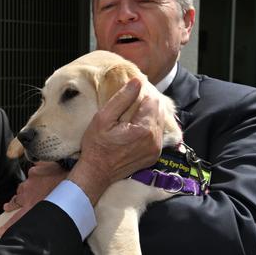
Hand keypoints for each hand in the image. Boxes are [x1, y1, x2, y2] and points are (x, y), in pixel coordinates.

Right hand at [0, 162, 66, 235]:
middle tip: (6, 207)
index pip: (16, 219)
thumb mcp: (53, 207)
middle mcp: (27, 193)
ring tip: (27, 189)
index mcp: (32, 205)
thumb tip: (45, 215)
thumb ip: (44, 209)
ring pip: (23, 187)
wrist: (70, 172)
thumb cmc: (66, 192)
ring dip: (25, 189)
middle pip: (16, 200)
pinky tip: (43, 173)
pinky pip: (32, 173)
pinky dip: (36, 175)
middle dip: (11, 204)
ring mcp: (30, 181)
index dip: (6, 226)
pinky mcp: (34, 170)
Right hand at [67, 78, 162, 204]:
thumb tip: (137, 81)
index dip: (141, 94)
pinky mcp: (153, 156)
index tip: (129, 95)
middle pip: (159, 111)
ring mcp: (156, 150)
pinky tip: (133, 128)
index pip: (153, 101)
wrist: (96, 172)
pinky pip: (156, 135)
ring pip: (159, 122)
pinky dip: (148, 128)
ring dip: (147, 115)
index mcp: (145, 129)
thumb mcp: (103, 118)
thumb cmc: (96, 145)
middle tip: (129, 103)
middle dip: (146, 104)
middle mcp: (155, 140)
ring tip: (129, 115)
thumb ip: (122, 98)